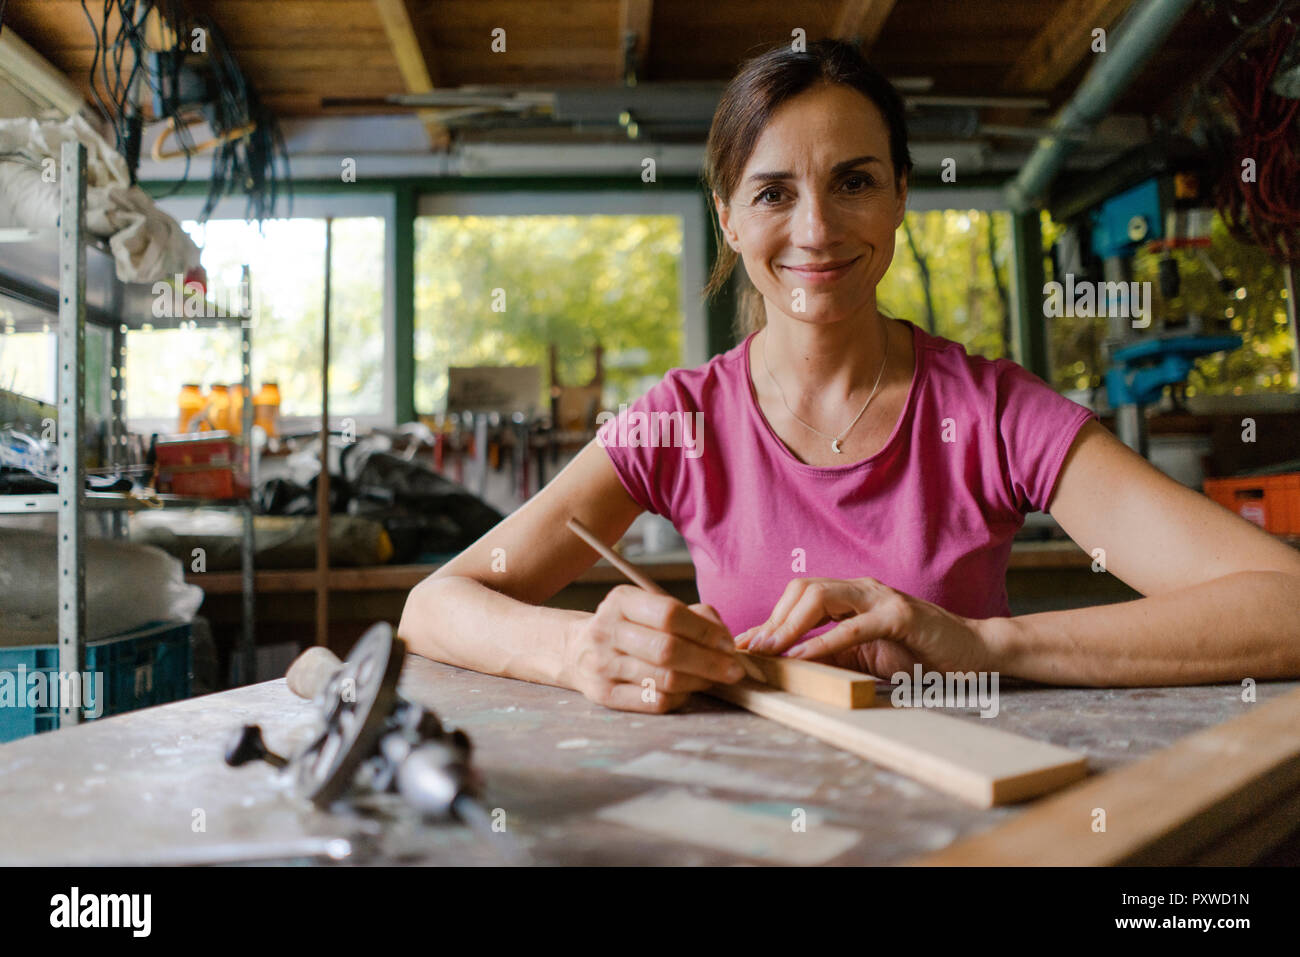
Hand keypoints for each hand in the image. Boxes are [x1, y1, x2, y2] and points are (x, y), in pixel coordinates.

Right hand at [562, 585, 745, 712]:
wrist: (575, 651)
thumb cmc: (628, 628)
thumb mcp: (650, 608)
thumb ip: (691, 615)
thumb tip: (723, 639)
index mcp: (621, 601)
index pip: (669, 614)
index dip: (705, 631)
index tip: (728, 644)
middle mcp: (607, 630)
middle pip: (667, 649)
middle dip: (709, 662)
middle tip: (733, 670)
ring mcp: (602, 664)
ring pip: (664, 678)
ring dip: (699, 681)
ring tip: (713, 679)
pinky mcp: (603, 694)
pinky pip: (654, 701)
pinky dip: (680, 698)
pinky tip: (687, 691)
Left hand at [735, 577, 993, 678]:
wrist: (971, 652)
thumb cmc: (916, 655)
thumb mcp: (862, 657)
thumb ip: (827, 654)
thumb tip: (780, 664)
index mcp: (850, 595)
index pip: (798, 596)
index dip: (768, 619)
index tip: (741, 645)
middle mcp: (861, 589)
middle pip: (802, 589)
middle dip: (772, 620)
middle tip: (750, 650)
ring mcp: (880, 598)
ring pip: (820, 597)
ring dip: (789, 626)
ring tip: (769, 651)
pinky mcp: (900, 616)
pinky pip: (854, 626)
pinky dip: (824, 642)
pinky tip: (803, 657)